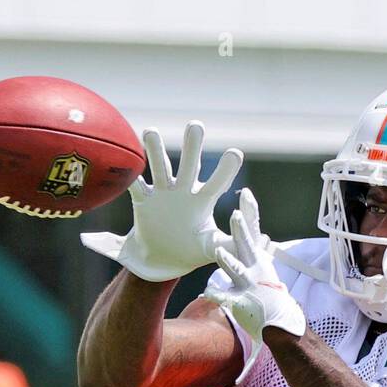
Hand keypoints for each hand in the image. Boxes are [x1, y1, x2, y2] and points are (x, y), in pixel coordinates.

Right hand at [80, 121, 241, 281]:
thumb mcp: (212, 247)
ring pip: (160, 167)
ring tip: (151, 131)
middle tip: (196, 126)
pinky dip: (130, 177)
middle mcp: (183, 191)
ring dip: (156, 150)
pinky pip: (135, 186)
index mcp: (203, 201)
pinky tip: (126, 163)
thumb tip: (260, 244)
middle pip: (189, 165)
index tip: (235, 153)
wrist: (162, 260)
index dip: (225, 170)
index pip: (217, 183)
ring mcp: (162, 193)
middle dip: (191, 146)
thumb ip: (230, 244)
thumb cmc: (191, 250)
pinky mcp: (143, 201)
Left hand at [203, 189, 305, 377]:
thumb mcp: (262, 268)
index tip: (246, 193)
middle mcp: (256, 269)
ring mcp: (249, 286)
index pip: (255, 231)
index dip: (250, 212)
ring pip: (237, 271)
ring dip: (229, 261)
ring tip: (219, 251)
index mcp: (259, 259)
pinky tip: (207, 292)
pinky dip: (217, 295)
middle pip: (247, 246)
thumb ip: (251, 248)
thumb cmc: (268, 293)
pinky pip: (226, 298)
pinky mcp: (241, 303)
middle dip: (241, 230)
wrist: (279, 322)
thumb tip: (249, 225)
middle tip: (235, 214)